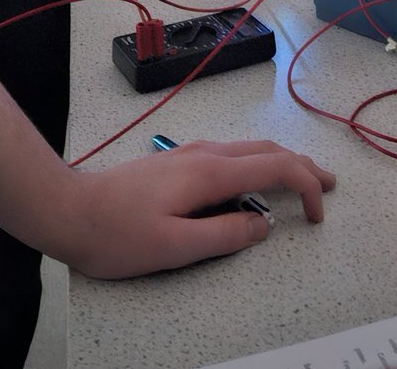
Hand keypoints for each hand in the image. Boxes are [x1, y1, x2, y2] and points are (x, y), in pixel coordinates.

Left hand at [61, 139, 335, 278]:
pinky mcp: (177, 160)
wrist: (67, 208)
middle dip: (305, 167)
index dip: (307, 187)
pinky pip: (233, 154)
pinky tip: (252, 180)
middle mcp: (207, 154)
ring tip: (300, 180)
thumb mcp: (174, 248)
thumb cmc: (117, 233)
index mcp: (212, 172)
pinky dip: (259, 163)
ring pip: (251, 148)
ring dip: (283, 162)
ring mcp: (191, 153)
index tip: (317, 215)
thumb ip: (225, 236)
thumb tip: (263, 227)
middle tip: (329, 187)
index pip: (278, 168)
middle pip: (271, 150)